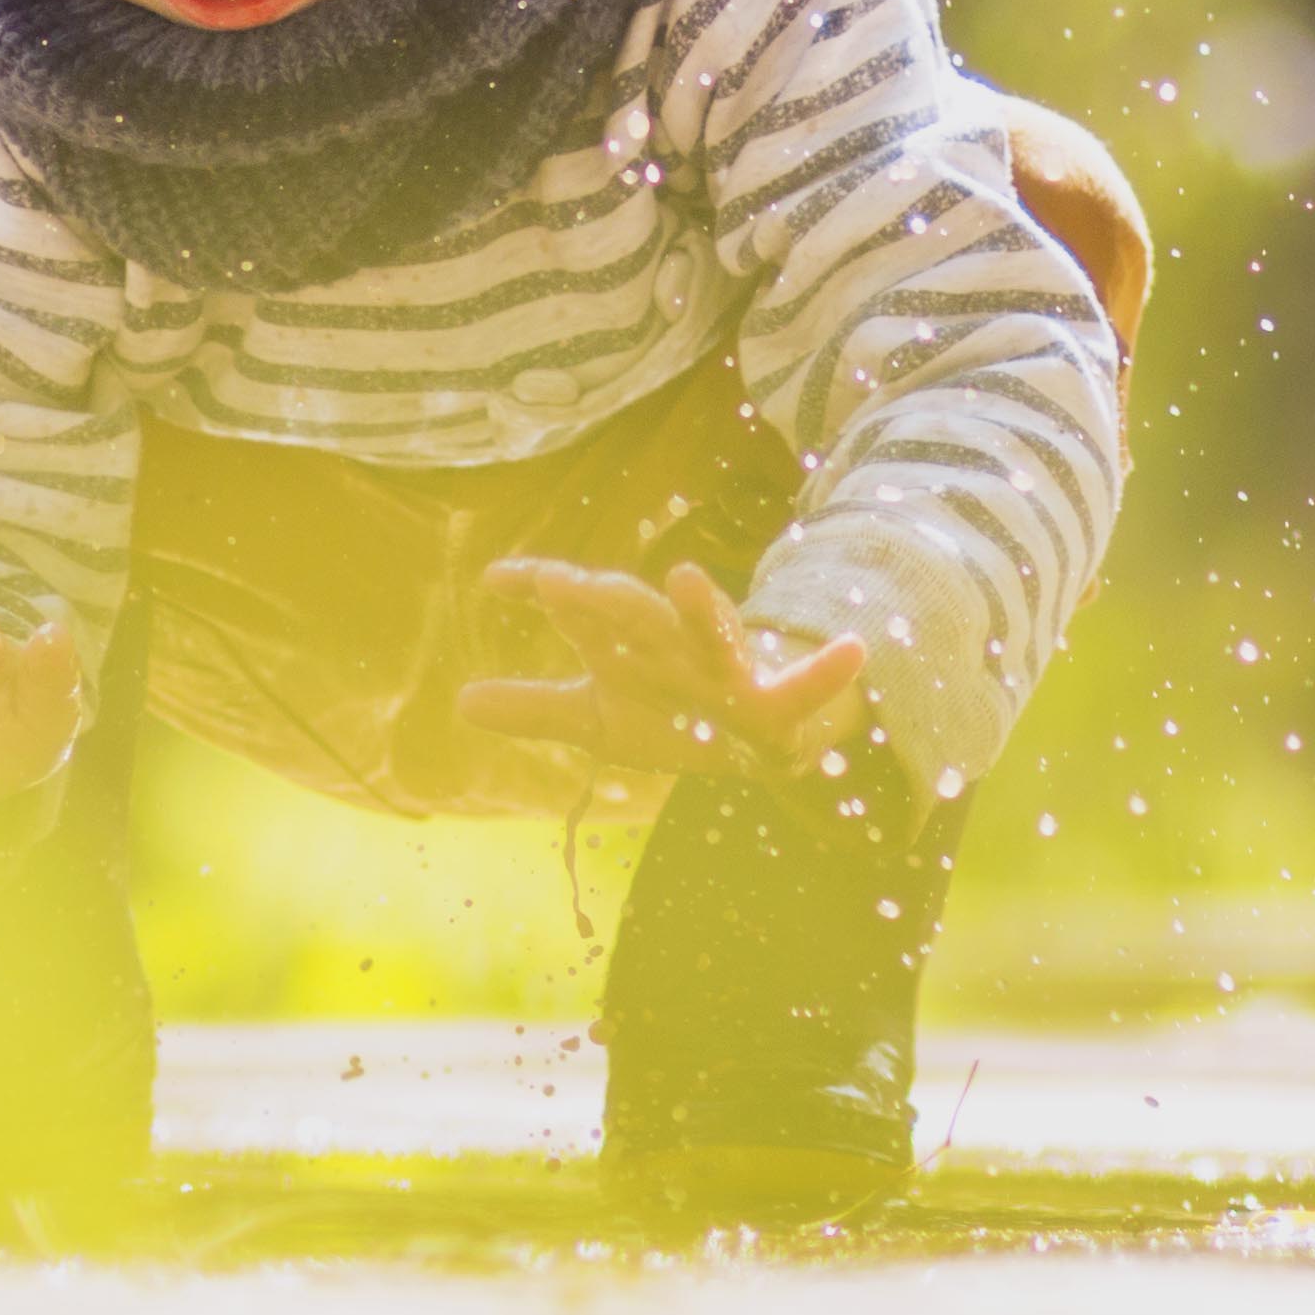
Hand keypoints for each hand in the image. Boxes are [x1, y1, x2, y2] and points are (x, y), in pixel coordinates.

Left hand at [456, 558, 868, 782]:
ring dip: (694, 606)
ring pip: (705, 632)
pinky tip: (854, 651)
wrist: (757, 738)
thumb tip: (460, 702)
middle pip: (631, 614)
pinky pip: (804, 687)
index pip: (576, 609)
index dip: (540, 591)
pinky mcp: (775, 699)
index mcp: (626, 643)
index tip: (497, 578)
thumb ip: (535, 709)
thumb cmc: (673, 715)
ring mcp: (724, 666)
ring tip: (681, 576)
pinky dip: (829, 670)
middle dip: (598, 600)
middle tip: (558, 584)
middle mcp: (672, 643)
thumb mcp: (600, 720)